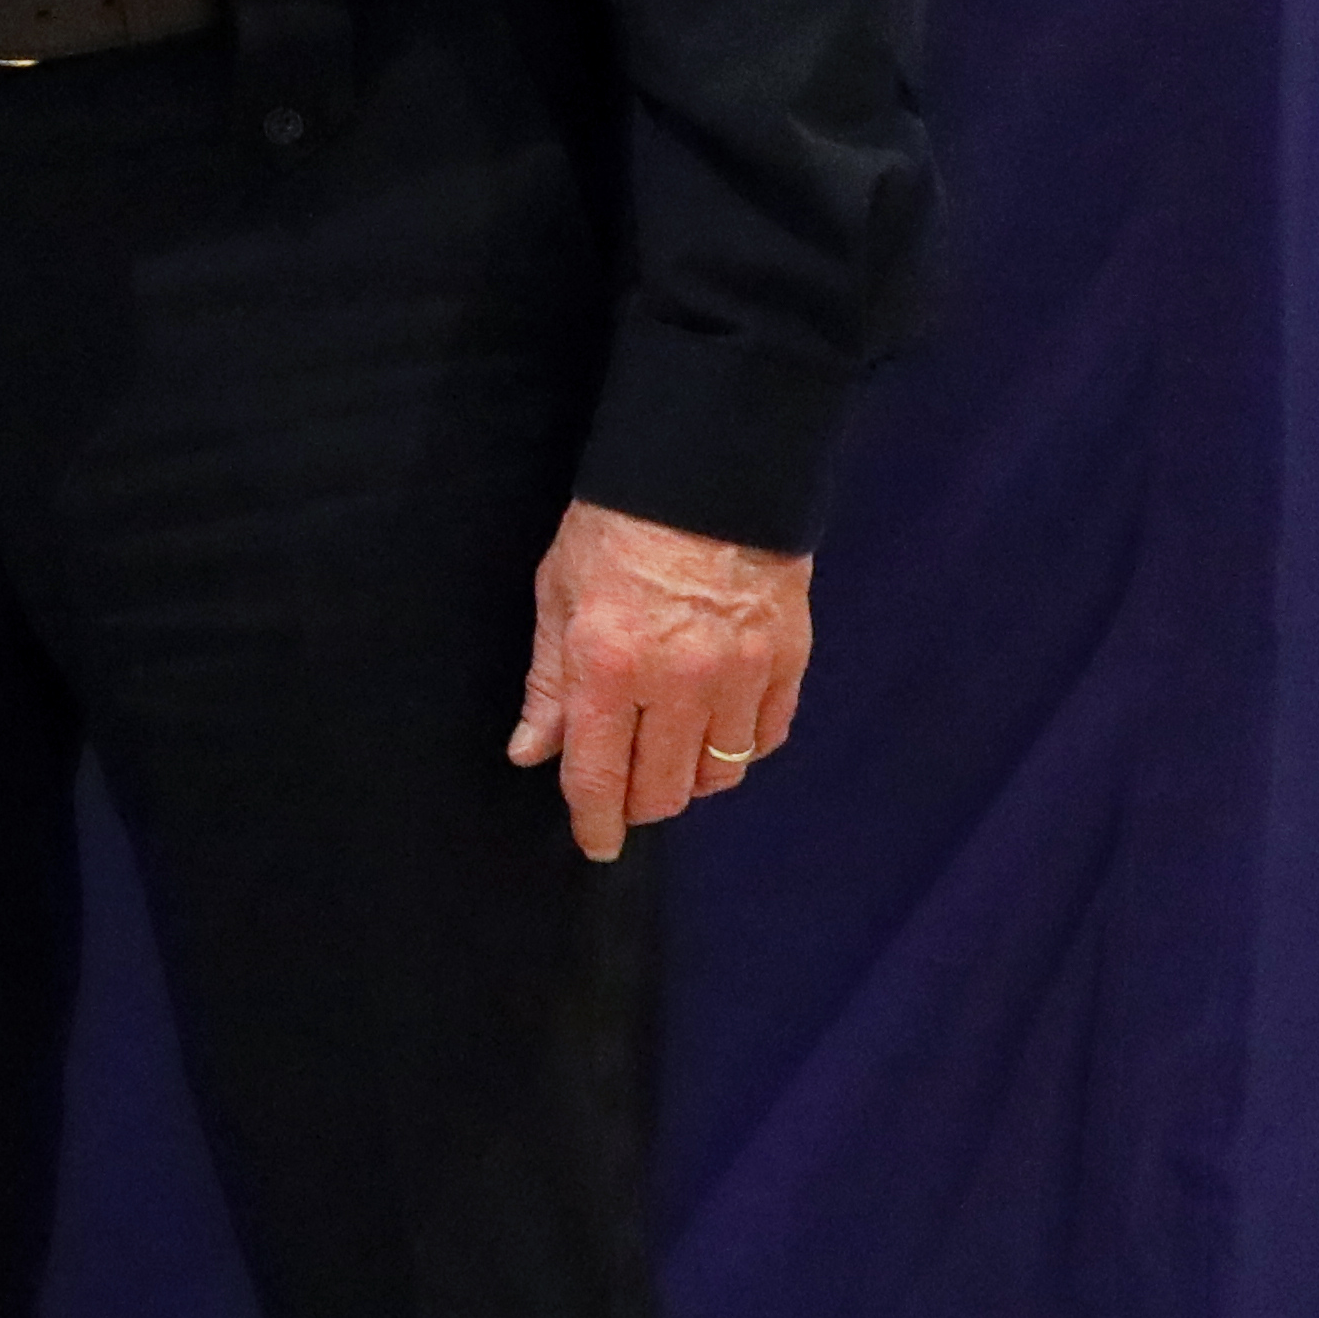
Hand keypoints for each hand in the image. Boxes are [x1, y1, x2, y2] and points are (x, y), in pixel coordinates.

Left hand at [504, 502, 814, 860]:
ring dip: (690, 781)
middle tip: (624, 793)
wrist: (708, 475)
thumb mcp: (558, 596)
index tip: (595, 843)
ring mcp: (742, 676)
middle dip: (639, 804)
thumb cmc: (616, 529)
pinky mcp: (787, 663)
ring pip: (720, 774)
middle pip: (666, 789)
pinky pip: (767, 738)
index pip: (599, 774)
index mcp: (610, 665)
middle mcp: (680, 683)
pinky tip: (716, 734)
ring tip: (667, 760)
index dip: (594, 820)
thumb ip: (548, 683)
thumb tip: (531, 751)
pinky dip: (740, 750)